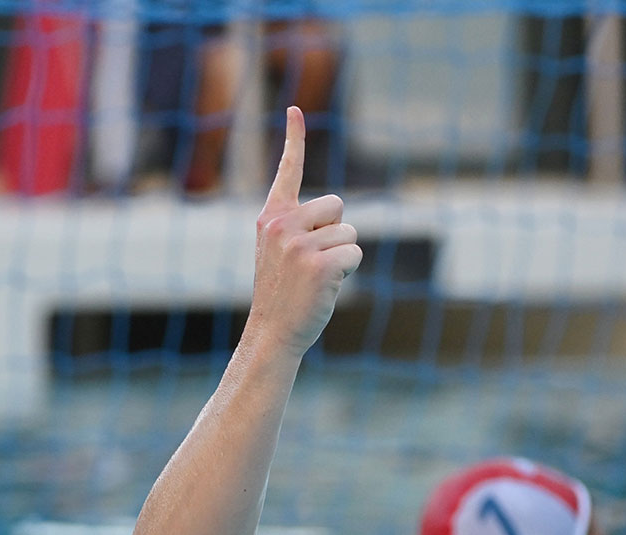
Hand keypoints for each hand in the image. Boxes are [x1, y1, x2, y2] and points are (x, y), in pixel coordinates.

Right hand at [247, 107, 361, 359]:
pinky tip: (326, 287)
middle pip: (337, 206)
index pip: (288, 170)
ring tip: (317, 278)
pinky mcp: (319, 265)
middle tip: (314, 261)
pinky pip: (354, 255)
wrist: (272, 333)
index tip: (294, 110)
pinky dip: (348, 273)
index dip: (293, 138)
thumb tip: (338, 218)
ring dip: (343, 256)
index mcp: (271, 217)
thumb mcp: (279, 252)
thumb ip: (298, 227)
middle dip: (336, 232)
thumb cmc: (282, 294)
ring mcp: (299, 245)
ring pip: (349, 233)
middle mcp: (282, 225)